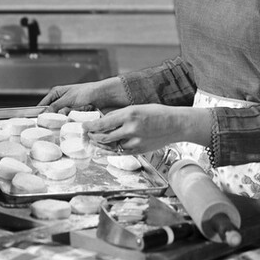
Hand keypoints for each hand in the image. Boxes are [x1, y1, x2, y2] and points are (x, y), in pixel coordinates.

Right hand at [39, 79, 111, 113]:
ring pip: (61, 117)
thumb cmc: (86, 92)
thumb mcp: (68, 98)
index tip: (38, 122)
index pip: (43, 104)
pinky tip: (75, 118)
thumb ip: (55, 106)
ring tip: (71, 115)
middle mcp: (61, 100)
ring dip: (65, 118)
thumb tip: (44, 114)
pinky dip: (72, 119)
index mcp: (56, 93)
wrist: (102, 95)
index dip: (40, 112)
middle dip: (56, 117)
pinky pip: (69, 119)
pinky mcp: (75, 113)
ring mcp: (68, 107)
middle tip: (58, 119)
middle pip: (52, 113)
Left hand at [84, 104, 211, 155]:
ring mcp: (135, 142)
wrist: (175, 124)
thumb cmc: (157, 113)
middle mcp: (131, 129)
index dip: (90, 126)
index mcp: (129, 114)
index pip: (103, 123)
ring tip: (95, 140)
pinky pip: (120, 152)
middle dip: (92, 136)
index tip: (84, 126)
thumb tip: (104, 121)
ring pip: (110, 146)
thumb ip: (120, 115)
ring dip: (100, 144)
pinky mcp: (138, 150)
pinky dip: (112, 149)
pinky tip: (107, 146)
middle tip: (87, 134)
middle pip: (103, 137)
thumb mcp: (136, 108)